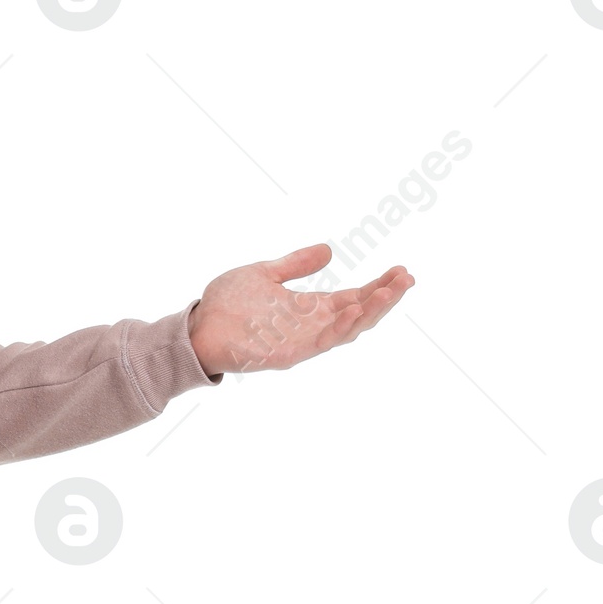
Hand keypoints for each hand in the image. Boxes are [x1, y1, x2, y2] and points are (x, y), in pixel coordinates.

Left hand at [189, 244, 411, 375]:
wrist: (196, 327)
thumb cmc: (225, 304)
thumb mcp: (265, 273)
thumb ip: (296, 264)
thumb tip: (328, 250)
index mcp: (309, 308)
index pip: (354, 297)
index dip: (379, 286)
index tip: (401, 270)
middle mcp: (311, 326)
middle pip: (359, 314)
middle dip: (385, 298)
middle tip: (407, 278)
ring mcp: (302, 342)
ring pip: (347, 330)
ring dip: (371, 312)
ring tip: (391, 291)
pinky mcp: (288, 353)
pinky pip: (321, 341)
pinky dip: (340, 327)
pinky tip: (355, 308)